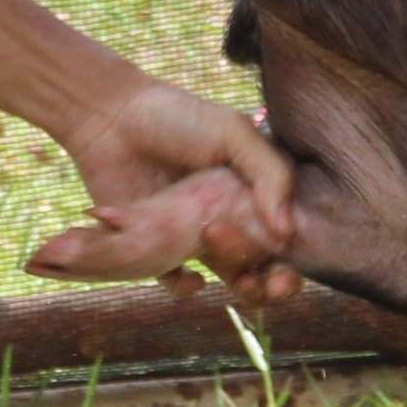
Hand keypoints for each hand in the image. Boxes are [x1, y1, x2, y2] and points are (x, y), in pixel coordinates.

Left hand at [29, 80, 304, 301]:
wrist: (111, 119)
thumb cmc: (177, 117)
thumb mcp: (233, 133)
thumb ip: (270, 174)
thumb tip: (287, 233)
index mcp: (254, 192)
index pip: (288, 236)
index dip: (295, 259)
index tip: (286, 265)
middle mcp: (231, 217)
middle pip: (265, 265)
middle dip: (273, 284)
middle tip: (267, 281)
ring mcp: (194, 236)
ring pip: (230, 278)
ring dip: (242, 288)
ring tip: (240, 280)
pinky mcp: (156, 247)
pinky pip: (177, 281)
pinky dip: (187, 288)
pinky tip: (193, 277)